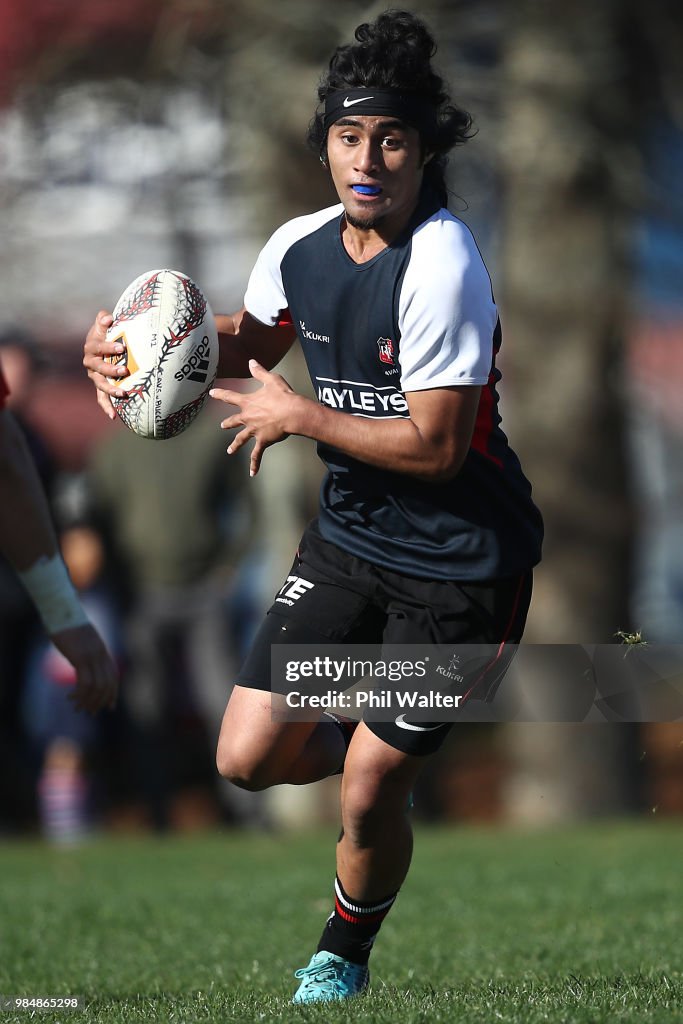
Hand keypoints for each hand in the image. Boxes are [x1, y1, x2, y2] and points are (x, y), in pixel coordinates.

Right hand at [52, 623, 118, 713]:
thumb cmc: (66, 623)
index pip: (113, 676)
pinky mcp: (80, 657)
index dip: (113, 693)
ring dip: (88, 701)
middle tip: (89, 712)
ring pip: (97, 686)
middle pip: (108, 684)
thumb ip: (86, 651)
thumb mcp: (81, 639)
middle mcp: (100, 654)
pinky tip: (71, 697)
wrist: (61, 609)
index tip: (110, 706)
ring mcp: (91, 655)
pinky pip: (85, 682)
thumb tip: (81, 662)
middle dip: (100, 701)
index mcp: (102, 650)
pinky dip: (80, 694)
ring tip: (78, 708)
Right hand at [83, 311, 127, 419]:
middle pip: (98, 368)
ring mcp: (95, 376)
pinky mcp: (100, 387)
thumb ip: (103, 319)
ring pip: (100, 384)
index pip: (97, 347)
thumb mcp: (104, 324)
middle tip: (125, 371)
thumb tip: (108, 318)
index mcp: (91, 347)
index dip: (107, 347)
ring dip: (110, 389)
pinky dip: (106, 407)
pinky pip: (101, 398)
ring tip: (123, 393)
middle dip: (111, 370)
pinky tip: (114, 416)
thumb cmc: (106, 333)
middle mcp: (90, 363)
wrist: (102, 344)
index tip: (121, 348)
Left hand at [210, 359, 300, 475]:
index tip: (211, 393)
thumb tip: (251, 361)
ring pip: (241, 439)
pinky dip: (255, 464)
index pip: (230, 397)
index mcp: (248, 403)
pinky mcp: (263, 441)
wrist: (292, 413)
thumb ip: (259, 371)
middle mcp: (248, 417)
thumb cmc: (283, 395)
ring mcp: (254, 430)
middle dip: (228, 423)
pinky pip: (257, 454)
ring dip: (235, 445)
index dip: (220, 394)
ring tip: (230, 450)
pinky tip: (252, 473)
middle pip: (234, 421)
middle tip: (222, 425)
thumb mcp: (271, 380)